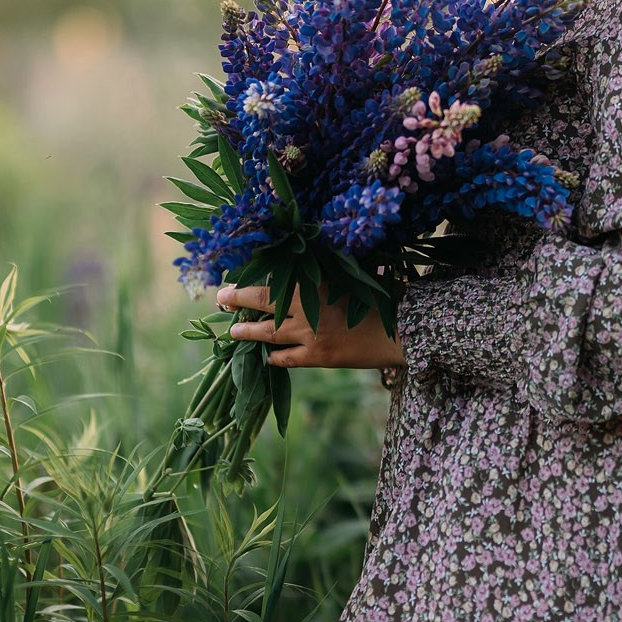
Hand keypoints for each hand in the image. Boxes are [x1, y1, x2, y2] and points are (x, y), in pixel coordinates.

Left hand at [217, 282, 405, 369]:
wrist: (401, 333)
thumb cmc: (382, 300)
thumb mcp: (353, 279)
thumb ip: (329, 273)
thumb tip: (307, 263)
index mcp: (317, 284)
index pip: (276, 280)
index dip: (252, 280)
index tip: (236, 277)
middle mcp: (309, 309)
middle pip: (265, 302)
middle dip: (239, 300)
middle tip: (221, 298)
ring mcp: (311, 335)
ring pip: (269, 333)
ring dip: (248, 332)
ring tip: (232, 332)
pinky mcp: (318, 358)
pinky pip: (286, 359)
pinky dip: (274, 357)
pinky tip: (266, 357)